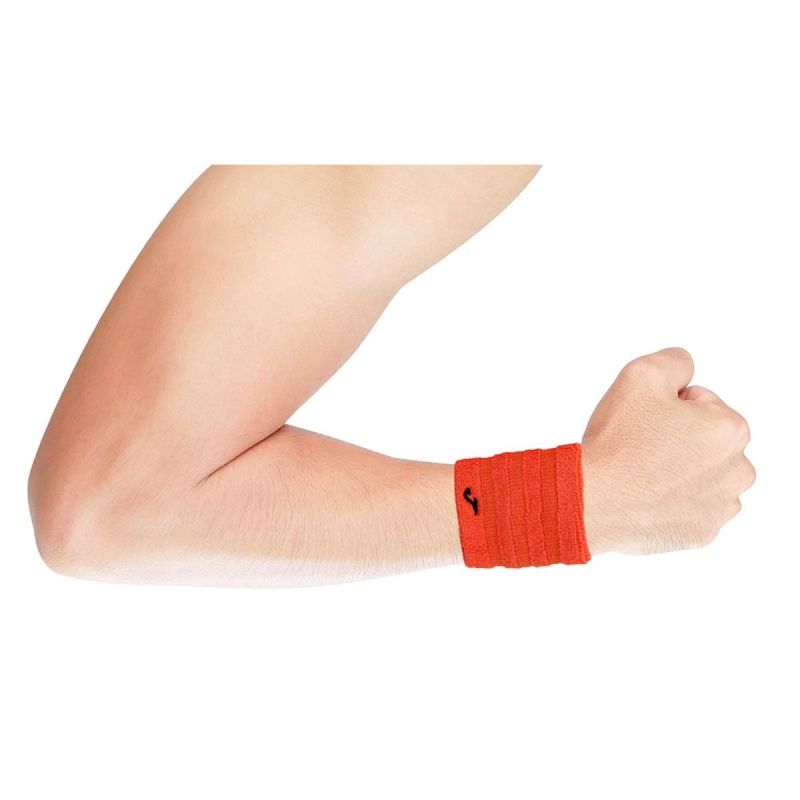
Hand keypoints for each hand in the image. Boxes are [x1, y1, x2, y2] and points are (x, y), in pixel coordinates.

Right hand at [581, 347, 754, 555]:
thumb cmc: (618, 443)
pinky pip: (690, 507)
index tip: (645, 421)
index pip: (700, 402)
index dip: (666, 406)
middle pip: (706, 440)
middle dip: (679, 438)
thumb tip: (685, 370)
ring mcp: (720, 507)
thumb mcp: (641, 374)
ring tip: (643, 472)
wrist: (593, 501)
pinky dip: (671, 500)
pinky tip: (646, 495)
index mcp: (730, 430)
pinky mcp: (701, 533)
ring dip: (678, 469)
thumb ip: (675, 361)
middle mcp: (737, 472)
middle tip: (642, 445)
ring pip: (701, 474)